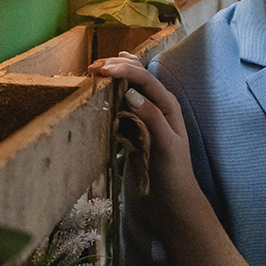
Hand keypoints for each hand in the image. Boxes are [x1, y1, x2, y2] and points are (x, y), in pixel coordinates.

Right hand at [87, 53, 197, 209]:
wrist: (170, 198)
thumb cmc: (172, 173)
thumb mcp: (165, 146)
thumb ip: (152, 119)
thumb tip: (131, 93)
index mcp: (167, 105)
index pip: (145, 80)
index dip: (124, 70)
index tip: (103, 70)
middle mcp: (157, 105)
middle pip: (137, 77)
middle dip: (116, 67)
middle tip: (93, 67)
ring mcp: (145, 115)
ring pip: (129, 86)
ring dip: (113, 75)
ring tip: (95, 69)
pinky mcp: (134, 126)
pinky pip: (121, 102)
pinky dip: (112, 90)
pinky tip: (106, 82)